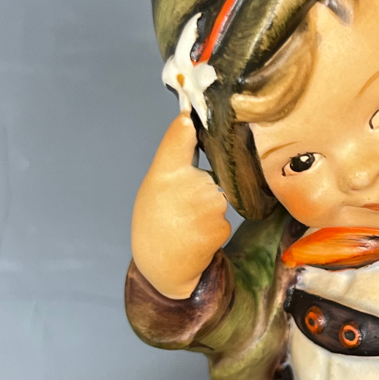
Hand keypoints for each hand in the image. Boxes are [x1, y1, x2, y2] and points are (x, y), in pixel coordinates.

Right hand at [132, 113, 230, 298]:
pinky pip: (223, 220)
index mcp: (164, 173)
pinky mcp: (220, 226)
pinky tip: (195, 238)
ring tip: (186, 226)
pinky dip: (214, 230)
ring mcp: (206, 205)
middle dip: (202, 192)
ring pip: (219, 199)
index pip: (180, 137)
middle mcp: (186, 184)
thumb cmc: (156, 224)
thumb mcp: (154, 189)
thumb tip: (189, 119)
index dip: (190, 123)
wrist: (160, 267)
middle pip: (210, 177)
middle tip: (179, 211)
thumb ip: (173, 158)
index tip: (193, 112)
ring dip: (209, 213)